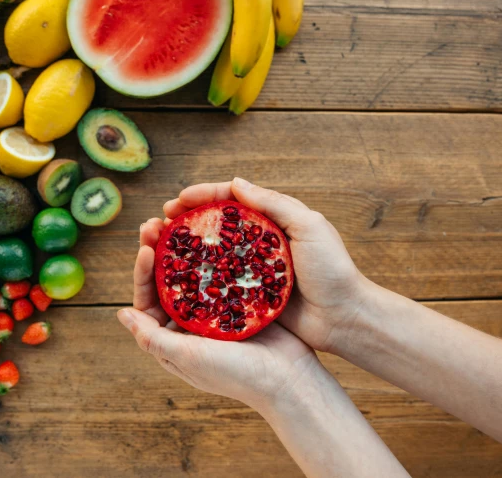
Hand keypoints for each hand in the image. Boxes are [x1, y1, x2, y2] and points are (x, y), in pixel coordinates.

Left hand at [118, 217, 322, 409]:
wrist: (290, 380)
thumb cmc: (237, 375)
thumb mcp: (187, 357)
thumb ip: (152, 338)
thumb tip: (121, 314)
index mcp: (174, 337)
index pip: (148, 299)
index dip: (143, 273)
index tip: (146, 248)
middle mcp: (192, 322)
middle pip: (169, 279)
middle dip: (159, 250)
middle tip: (154, 222)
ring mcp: (217, 309)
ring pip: (194, 271)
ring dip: (184, 246)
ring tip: (177, 219)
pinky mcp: (241, 299)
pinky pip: (223, 271)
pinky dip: (215, 251)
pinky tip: (212, 230)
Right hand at [162, 178, 367, 353]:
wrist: (345, 319)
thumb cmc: (333, 270)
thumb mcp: (309, 226)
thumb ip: (274, 203)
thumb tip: (235, 182)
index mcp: (270, 221)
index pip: (229, 200)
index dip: (201, 196)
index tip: (178, 199)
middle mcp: (254, 244)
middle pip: (211, 226)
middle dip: (183, 220)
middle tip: (158, 222)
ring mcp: (248, 271)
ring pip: (207, 254)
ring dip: (180, 249)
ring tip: (156, 246)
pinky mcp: (245, 297)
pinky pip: (214, 284)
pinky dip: (193, 278)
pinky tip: (173, 278)